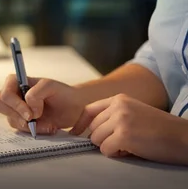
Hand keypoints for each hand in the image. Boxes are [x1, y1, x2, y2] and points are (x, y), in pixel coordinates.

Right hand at [0, 75, 85, 134]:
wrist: (73, 107)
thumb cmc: (61, 92)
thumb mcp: (51, 86)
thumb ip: (37, 93)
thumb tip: (29, 109)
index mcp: (15, 82)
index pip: (4, 94)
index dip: (15, 105)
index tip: (30, 114)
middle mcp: (12, 95)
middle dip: (15, 115)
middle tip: (31, 120)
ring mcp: (15, 110)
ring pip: (10, 120)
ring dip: (28, 126)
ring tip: (47, 124)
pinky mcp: (21, 122)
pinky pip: (20, 130)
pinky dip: (34, 131)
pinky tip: (46, 127)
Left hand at [70, 94, 187, 164]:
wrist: (183, 137)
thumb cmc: (160, 129)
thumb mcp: (134, 112)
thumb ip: (114, 115)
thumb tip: (90, 130)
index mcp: (119, 99)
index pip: (89, 110)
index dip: (80, 124)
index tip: (75, 133)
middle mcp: (118, 106)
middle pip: (92, 128)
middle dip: (103, 139)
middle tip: (122, 142)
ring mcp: (120, 120)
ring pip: (97, 139)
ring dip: (110, 147)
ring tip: (129, 145)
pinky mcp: (124, 135)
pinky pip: (106, 150)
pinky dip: (116, 154)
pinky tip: (131, 150)